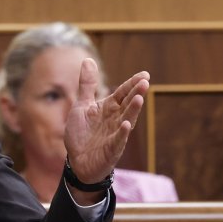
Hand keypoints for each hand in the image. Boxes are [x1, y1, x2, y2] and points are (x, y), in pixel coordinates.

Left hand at [63, 58, 149, 197]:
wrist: (77, 162)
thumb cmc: (82, 134)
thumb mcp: (82, 105)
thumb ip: (87, 85)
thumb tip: (88, 60)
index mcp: (109, 108)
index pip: (122, 93)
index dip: (132, 84)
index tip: (144, 75)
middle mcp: (115, 120)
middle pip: (128, 104)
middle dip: (136, 94)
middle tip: (145, 83)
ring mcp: (115, 135)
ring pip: (127, 120)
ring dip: (133, 110)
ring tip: (139, 99)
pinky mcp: (111, 150)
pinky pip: (118, 140)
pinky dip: (122, 133)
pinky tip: (126, 125)